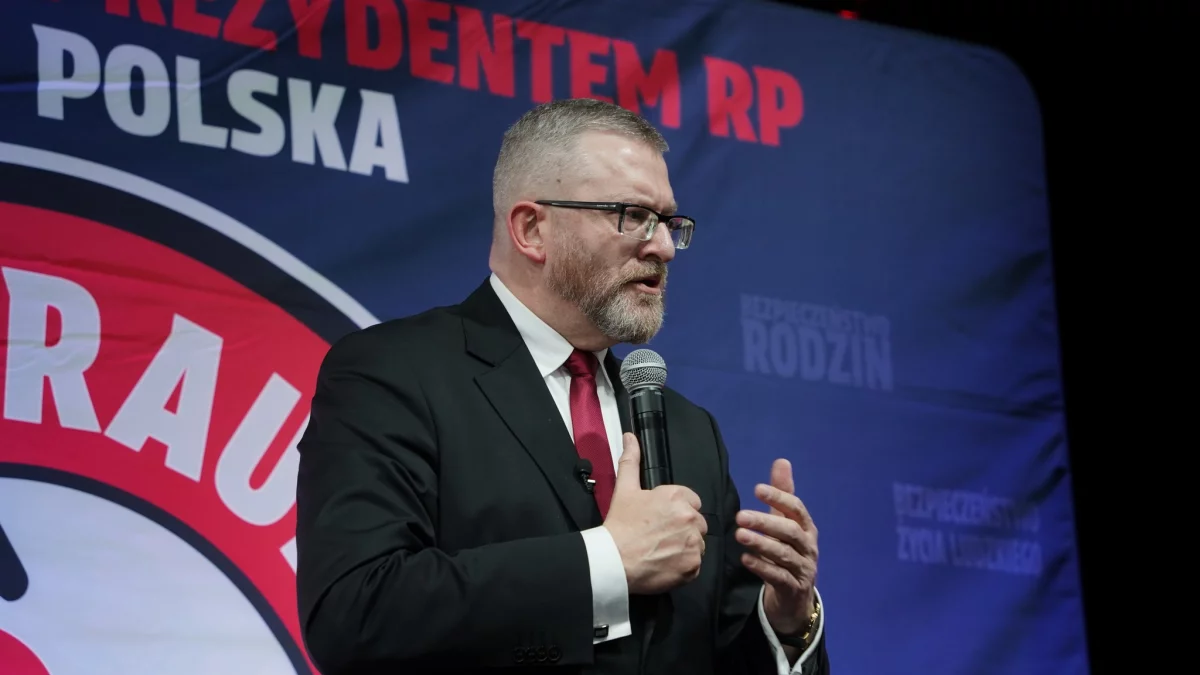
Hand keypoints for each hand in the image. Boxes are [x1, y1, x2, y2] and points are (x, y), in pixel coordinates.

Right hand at [604, 433, 707, 594]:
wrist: (614, 560)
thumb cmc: (620, 524)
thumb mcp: (624, 489)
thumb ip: (631, 461)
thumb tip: (630, 437)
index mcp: (676, 497)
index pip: (692, 501)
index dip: (677, 510)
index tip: (661, 520)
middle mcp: (690, 517)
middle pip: (697, 523)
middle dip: (683, 528)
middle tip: (660, 536)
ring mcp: (693, 542)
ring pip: (697, 543)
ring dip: (685, 547)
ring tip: (662, 551)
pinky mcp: (693, 565)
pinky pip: (695, 564)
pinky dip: (684, 565)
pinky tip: (666, 563)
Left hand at [736, 459, 818, 636]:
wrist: (796, 598)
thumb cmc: (788, 552)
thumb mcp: (786, 523)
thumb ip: (783, 495)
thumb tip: (782, 461)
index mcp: (806, 528)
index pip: (796, 509)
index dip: (779, 497)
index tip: (757, 489)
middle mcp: (807, 546)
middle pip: (789, 531)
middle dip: (765, 522)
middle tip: (740, 516)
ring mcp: (803, 568)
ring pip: (783, 554)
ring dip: (761, 544)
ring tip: (739, 535)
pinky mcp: (793, 588)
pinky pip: (778, 576)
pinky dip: (762, 567)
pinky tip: (745, 559)